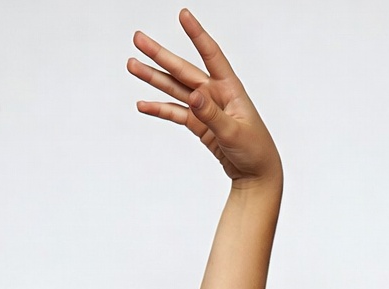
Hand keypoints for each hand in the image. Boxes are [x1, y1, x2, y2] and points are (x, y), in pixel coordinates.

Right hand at [128, 8, 282, 184]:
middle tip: (138, 39)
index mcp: (230, 88)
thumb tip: (194, 96)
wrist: (255, 173)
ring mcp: (204, 108)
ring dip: (154, 78)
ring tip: (133, 65)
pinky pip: (175, 113)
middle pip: (184, 70)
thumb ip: (212, 115)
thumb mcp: (234, 132)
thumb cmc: (255, 150)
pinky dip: (159, 109)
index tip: (184, 15)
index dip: (197, 35)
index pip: (212, 55)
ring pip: (175, 89)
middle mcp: (215, 94)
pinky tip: (143, 104)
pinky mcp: (198, 124)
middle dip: (160, 55)